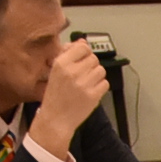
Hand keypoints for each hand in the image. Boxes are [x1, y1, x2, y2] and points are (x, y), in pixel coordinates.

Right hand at [29, 35, 107, 156]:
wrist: (56, 119)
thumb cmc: (55, 95)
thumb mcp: (55, 71)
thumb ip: (69, 54)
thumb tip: (83, 42)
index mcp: (61, 63)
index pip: (83, 47)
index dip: (84, 51)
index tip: (82, 58)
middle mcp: (73, 72)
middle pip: (94, 58)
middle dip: (90, 65)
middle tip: (83, 74)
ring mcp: (84, 84)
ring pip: (101, 70)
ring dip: (96, 75)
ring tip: (86, 83)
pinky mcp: (93, 95)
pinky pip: (105, 83)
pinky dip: (100, 86)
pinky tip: (90, 90)